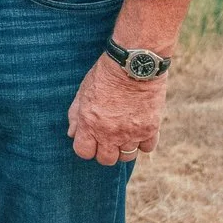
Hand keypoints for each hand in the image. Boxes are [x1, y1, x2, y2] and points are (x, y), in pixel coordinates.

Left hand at [67, 52, 164, 167]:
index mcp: (90, 124)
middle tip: (109, 138)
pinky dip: (144, 141)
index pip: (84, 152)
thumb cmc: (105, 75)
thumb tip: (72, 134)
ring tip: (125, 132)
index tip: (91, 139)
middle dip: (105, 150)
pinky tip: (140, 129)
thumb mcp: (83, 91)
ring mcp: (131, 133)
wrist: (134, 63)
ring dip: (125, 147)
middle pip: (106, 159)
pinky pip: (146, 148)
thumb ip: (75, 115)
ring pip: (127, 156)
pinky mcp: (150, 129)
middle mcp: (109, 133)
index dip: (87, 147)